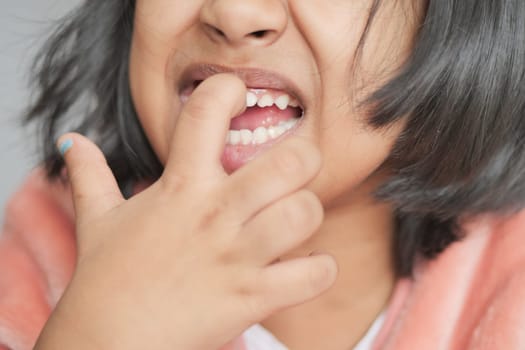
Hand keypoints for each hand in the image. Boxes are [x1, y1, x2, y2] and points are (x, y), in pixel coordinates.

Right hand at [35, 74, 337, 349]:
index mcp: (180, 185)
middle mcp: (214, 213)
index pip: (206, 110)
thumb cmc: (106, 278)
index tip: (236, 94)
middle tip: (295, 168)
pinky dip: (319, 269)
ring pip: (305, 213)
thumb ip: (90, 175)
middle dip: (304, 157)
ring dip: (309, 214)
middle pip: (290, 161)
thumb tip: (70, 140)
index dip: (227, 89)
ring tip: (295, 222)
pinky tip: (303, 266)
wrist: (108, 341)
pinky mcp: (252, 298)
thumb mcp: (96, 219)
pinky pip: (314, 274)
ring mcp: (236, 256)